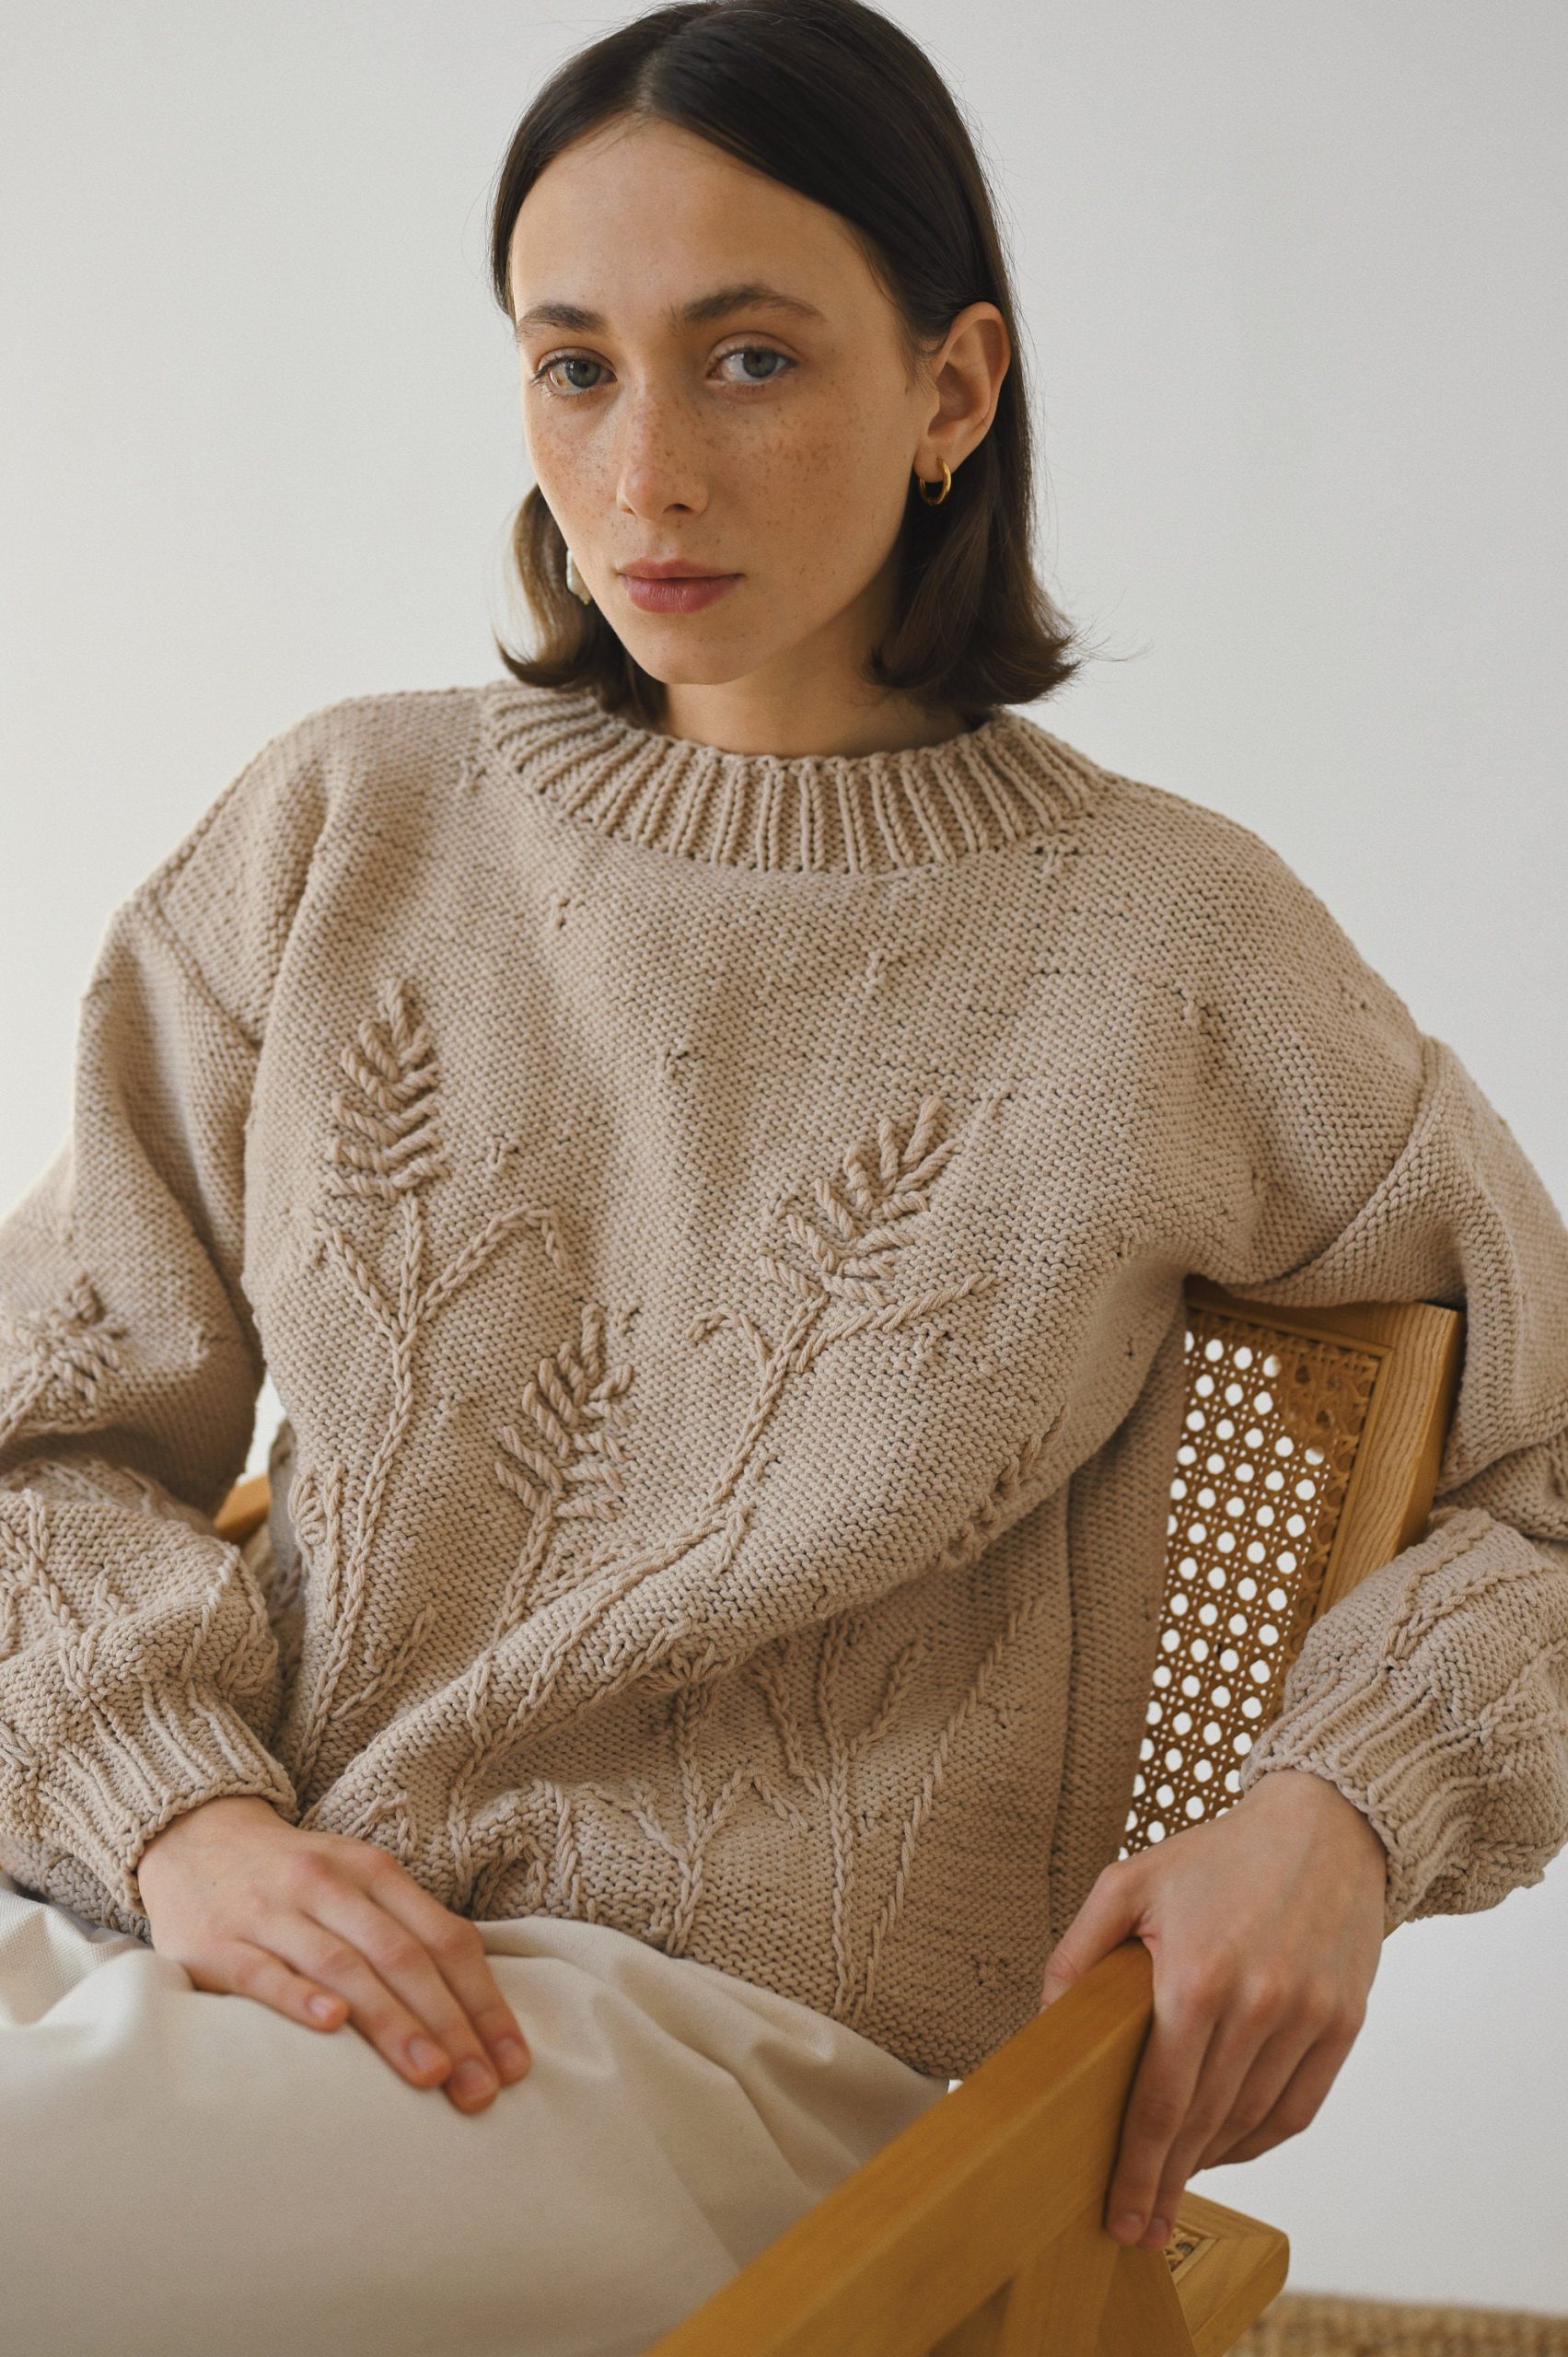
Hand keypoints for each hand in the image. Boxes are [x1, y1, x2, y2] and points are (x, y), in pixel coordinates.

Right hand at [136, 1794, 532, 2113]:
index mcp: (373, 1871)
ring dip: (392, 2022)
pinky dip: (300, 1997)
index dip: (483, 2001)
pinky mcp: (219, 1943)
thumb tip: (477, 2010)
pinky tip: (332, 2026)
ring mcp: (272, 1912)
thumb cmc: (293, 1878)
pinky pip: (264, 1971)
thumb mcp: (356, 1881)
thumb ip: (407, 1929)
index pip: (445, 1937)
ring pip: (344, 1966)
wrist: (192, 1835)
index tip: (513, 2062)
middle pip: (403, 1957)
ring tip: (430, 2074)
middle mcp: (329, 1885)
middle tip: (480, 2089)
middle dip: (449, 2025)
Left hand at [1038, 1767, 1388, 2250]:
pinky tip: (1227, 2148)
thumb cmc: (1218, 1855)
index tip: (1119, 2217)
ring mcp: (1308, 2019)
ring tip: (1174, 2184)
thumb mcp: (1129, 1882)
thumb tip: (1047, 2023)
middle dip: (1166, 2182)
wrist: (1326, 1827)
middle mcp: (1258, 2005)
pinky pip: (1298, 2109)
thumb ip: (1079, 1953)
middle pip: (1204, 2125)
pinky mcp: (1344, 2024)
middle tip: (1139, 2225)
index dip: (1137, 2169)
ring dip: (1210, 2163)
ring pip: (1251, 2123)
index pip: (1161, 2102)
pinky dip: (1259, 2140)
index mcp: (1197, 1976)